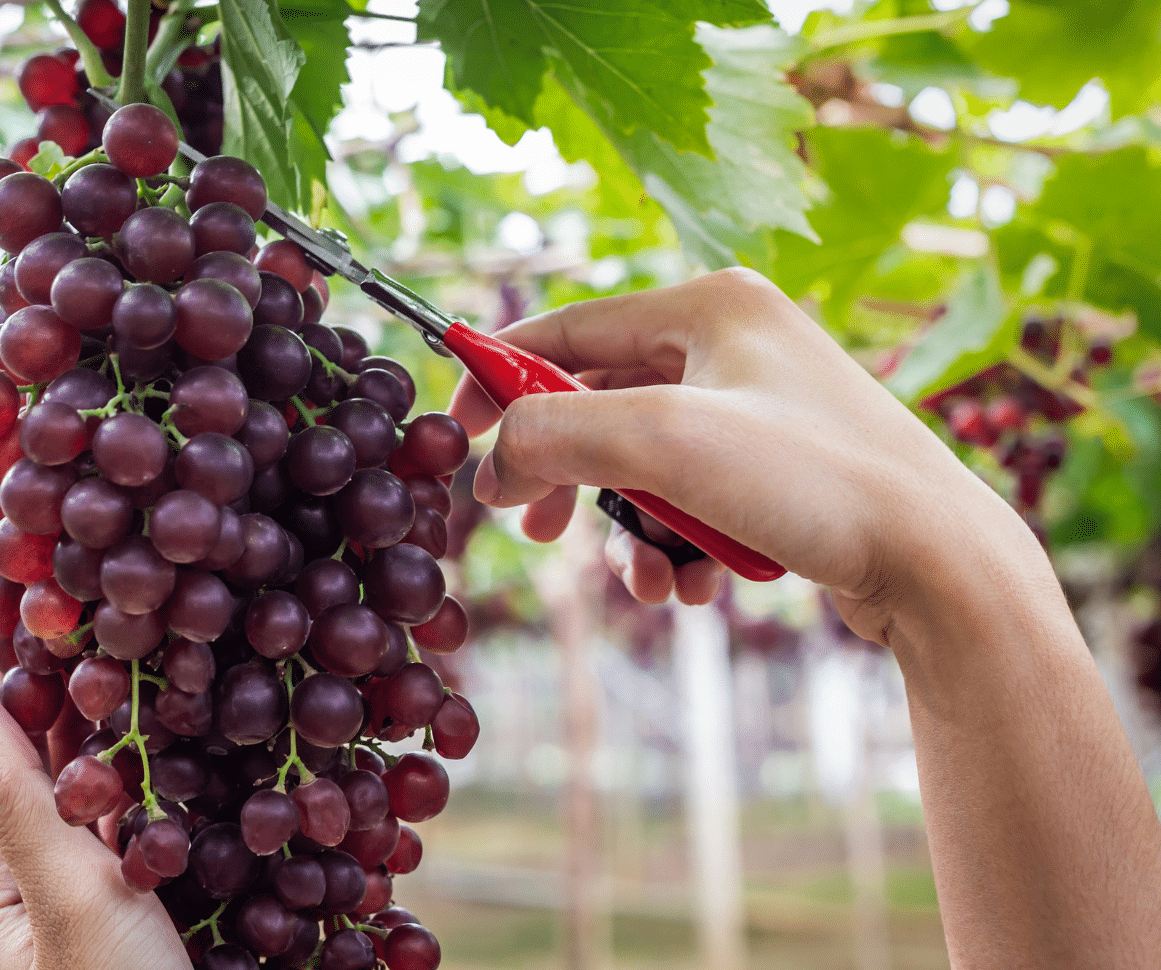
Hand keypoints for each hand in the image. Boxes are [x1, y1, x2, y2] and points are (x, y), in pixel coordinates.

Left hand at [0, 638, 188, 969]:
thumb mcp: (69, 900)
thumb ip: (21, 802)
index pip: (3, 766)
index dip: (15, 683)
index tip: (25, 604)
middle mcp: (42, 904)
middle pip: (56, 784)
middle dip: (75, 701)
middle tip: (94, 614)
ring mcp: (100, 919)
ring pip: (108, 811)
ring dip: (127, 739)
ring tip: (143, 660)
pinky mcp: (156, 931)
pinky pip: (151, 846)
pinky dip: (167, 795)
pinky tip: (194, 759)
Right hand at [448, 268, 1034, 640]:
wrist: (943, 567)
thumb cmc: (818, 483)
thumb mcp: (665, 444)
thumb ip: (557, 433)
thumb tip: (492, 459)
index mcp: (710, 305)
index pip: (569, 327)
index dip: (500, 377)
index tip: (459, 436)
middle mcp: (736, 344)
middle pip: (603, 402)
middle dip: (565, 473)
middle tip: (529, 524)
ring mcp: (762, 407)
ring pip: (645, 464)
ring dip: (625, 527)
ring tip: (636, 579)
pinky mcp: (782, 469)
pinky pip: (692, 500)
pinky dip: (676, 546)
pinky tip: (687, 589)